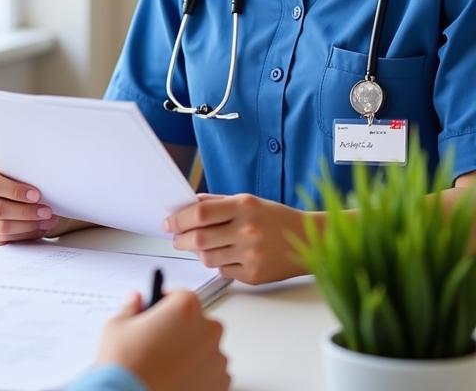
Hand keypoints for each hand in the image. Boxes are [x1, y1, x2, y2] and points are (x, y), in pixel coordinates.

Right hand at [0, 166, 64, 242]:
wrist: (8, 192)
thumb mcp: (16, 172)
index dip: (15, 191)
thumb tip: (46, 184)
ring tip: (47, 221)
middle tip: (47, 211)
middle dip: (26, 212)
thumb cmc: (14, 179)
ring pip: (2, 227)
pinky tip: (39, 228)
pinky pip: (6, 238)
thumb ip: (23, 176)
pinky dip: (26, 234)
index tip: (36, 195)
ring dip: (29, 225)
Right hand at [97, 290, 229, 390]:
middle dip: (181, 326)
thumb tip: (135, 300)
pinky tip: (177, 377)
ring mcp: (216, 359)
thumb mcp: (118, 326)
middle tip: (159, 339)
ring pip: (206, 347)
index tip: (158, 310)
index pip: (180, 294)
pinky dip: (200, 373)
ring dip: (192, 350)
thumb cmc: (127, 366)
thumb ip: (132, 307)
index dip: (166, 301)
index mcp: (184, 308)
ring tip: (167, 363)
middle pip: (197, 320)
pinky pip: (212, 372)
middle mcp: (206, 330)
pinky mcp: (220, 384)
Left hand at [164, 193, 309, 284]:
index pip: (200, 213)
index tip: (169, 222)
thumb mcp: (247, 201)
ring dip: (197, 252)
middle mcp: (247, 231)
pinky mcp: (255, 276)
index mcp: (244, 207)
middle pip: (200, 238)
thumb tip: (186, 205)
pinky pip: (223, 270)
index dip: (179, 219)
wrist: (308, 241)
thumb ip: (216, 202)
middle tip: (175, 237)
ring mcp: (252, 256)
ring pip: (208, 258)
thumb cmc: (275, 218)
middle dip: (181, 239)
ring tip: (198, 245)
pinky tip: (224, 254)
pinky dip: (218, 263)